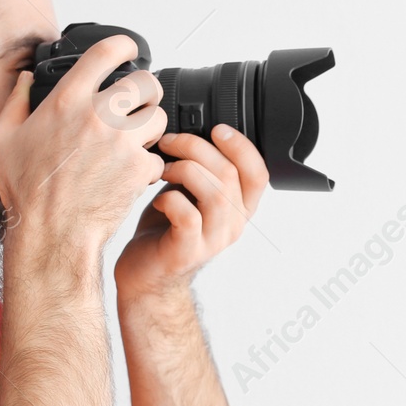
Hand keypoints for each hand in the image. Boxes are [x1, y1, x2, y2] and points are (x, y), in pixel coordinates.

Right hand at [0, 35, 167, 262]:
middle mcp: (98, 115)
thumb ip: (15, 103)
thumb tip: (23, 79)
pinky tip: (132, 172)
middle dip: (146, 91)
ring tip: (136, 140)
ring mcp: (122, 141)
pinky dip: (149, 164)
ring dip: (151, 127)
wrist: (51, 232)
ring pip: (158, 117)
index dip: (125, 44)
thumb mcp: (3, 140)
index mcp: (67, 100)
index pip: (107, 52)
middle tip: (140, 103)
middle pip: (146, 82)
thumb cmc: (27, 190)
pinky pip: (158, 156)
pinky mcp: (139, 168)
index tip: (131, 49)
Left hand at [115, 124, 267, 297]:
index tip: (216, 129)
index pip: (259, 173)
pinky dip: (169, 199)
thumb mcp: (191, 193)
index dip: (241, 146)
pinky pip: (187, 216)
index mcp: (240, 208)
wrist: (146, 276)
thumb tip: (193, 130)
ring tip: (163, 168)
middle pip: (230, 174)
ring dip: (183, 169)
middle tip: (169, 141)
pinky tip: (157, 199)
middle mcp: (233, 225)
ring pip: (214, 193)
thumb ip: (202, 169)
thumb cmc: (165, 228)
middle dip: (196, 147)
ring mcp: (213, 240)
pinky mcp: (188, 251)